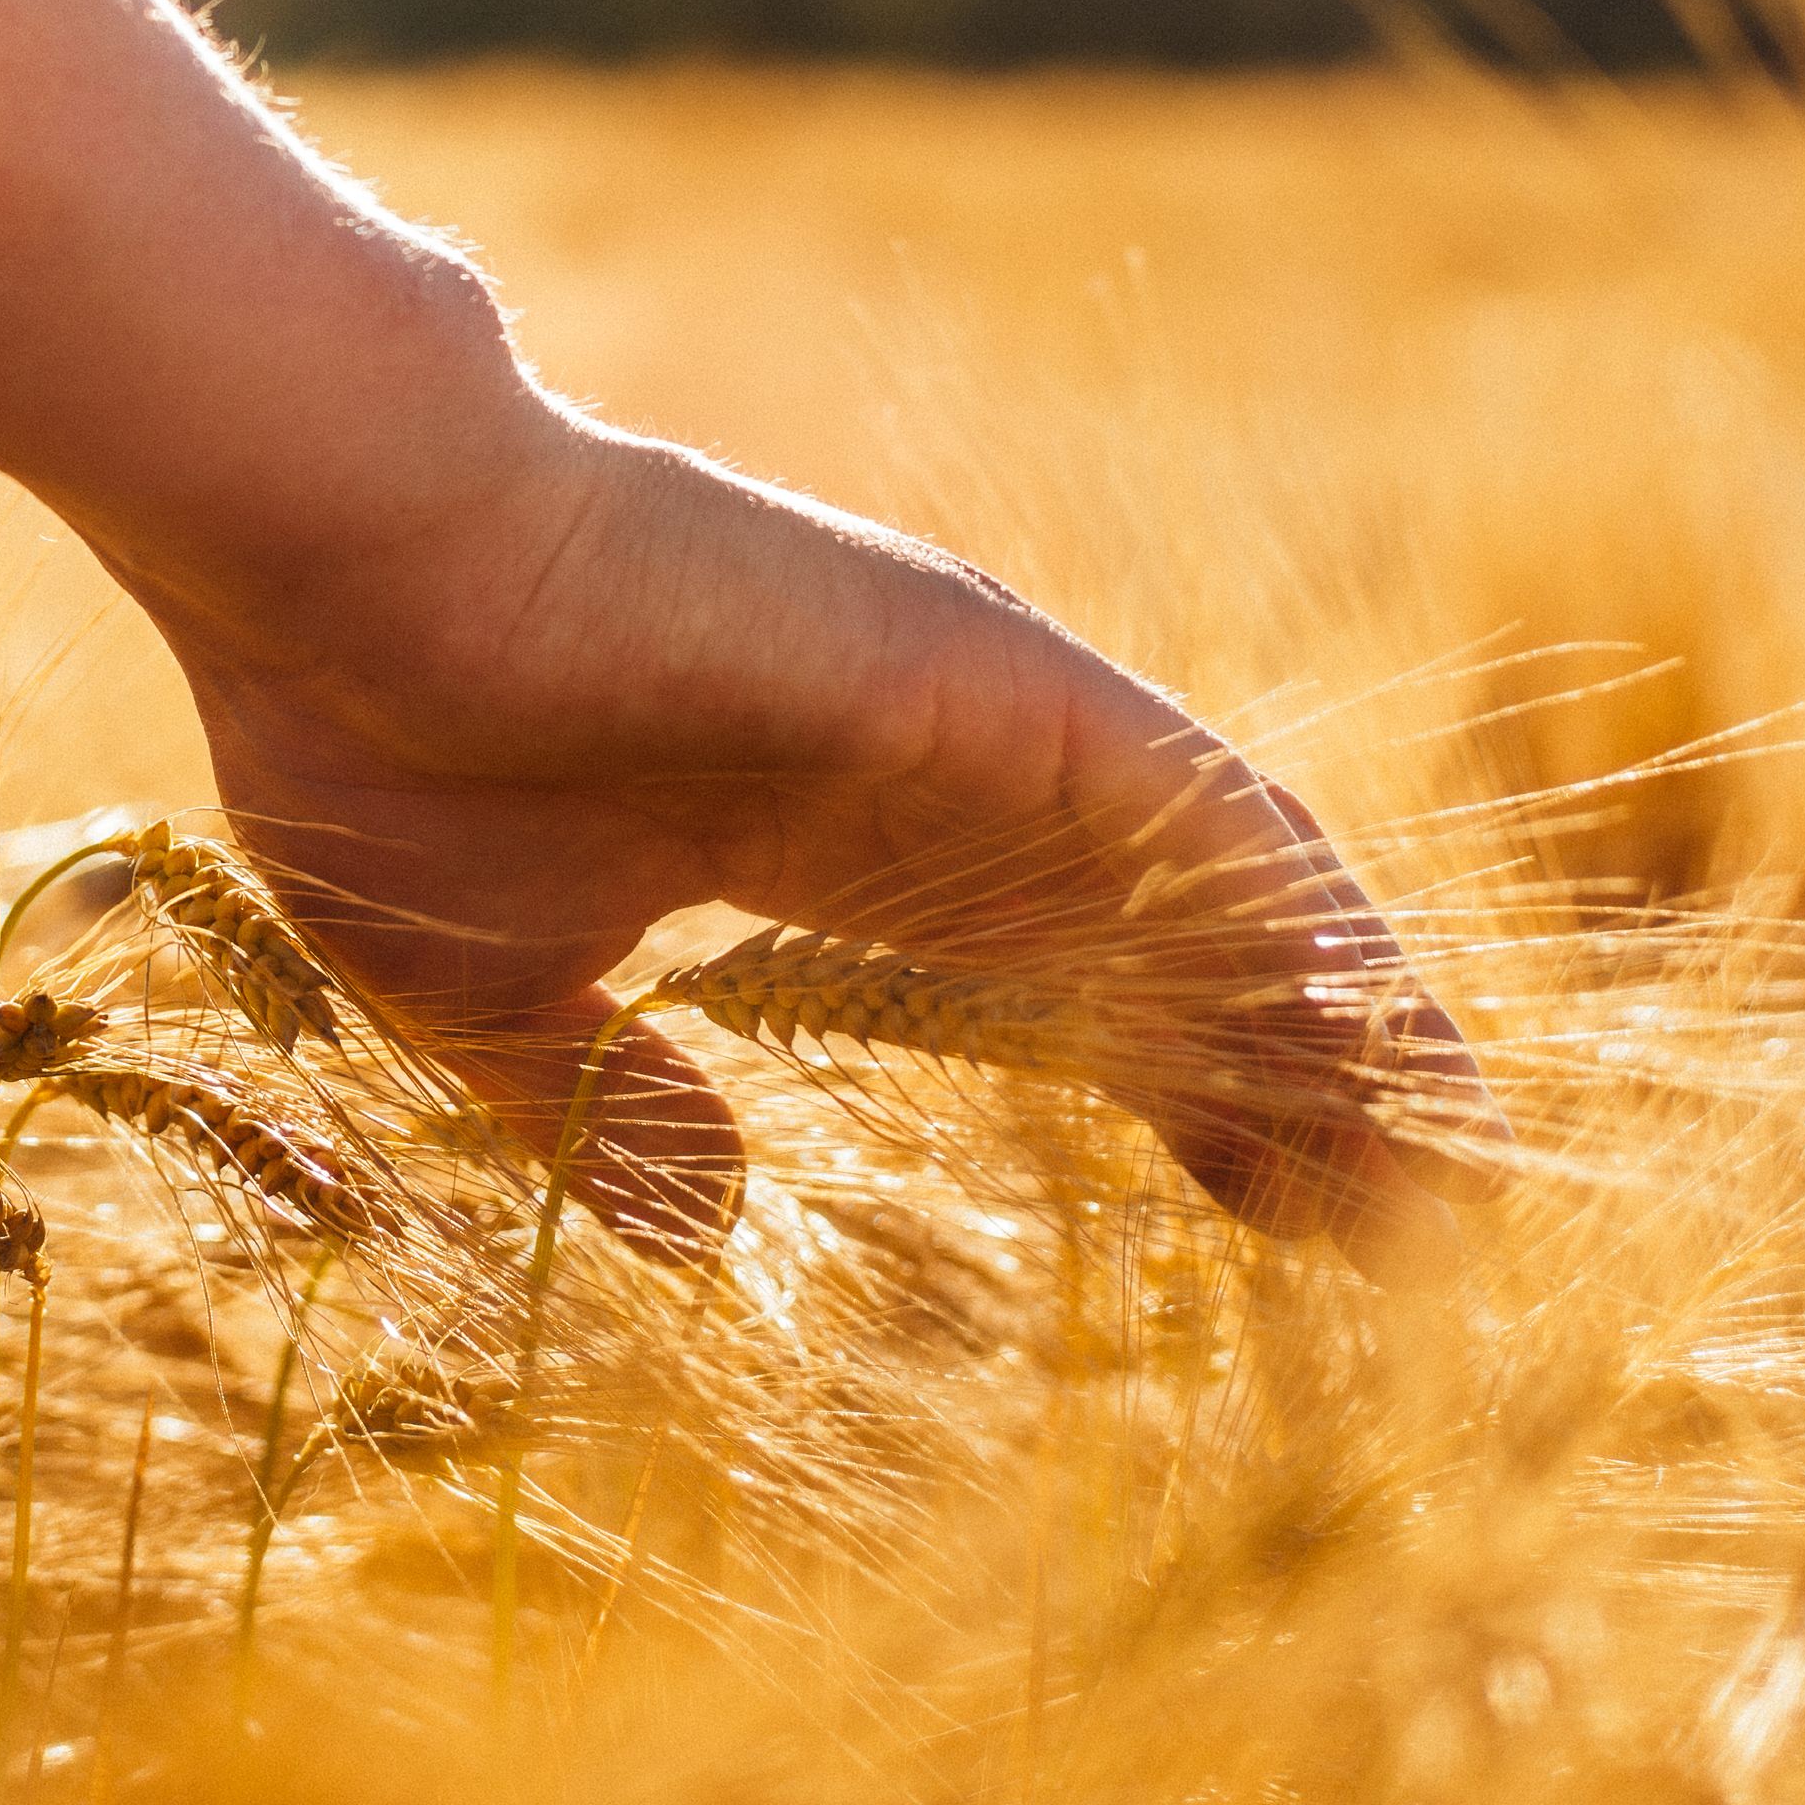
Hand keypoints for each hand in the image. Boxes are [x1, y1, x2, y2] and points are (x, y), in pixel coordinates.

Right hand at [123, 406, 1494, 1255]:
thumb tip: (710, 1231)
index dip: (1187, 1109)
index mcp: (835, 848)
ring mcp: (976, 716)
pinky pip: (1194, 808)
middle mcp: (941, 778)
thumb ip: (602, 1111)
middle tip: (1435, 1246)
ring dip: (1348, 1023)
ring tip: (1462, 1170)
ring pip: (1225, 884)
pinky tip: (1383, 1036)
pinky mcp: (987, 672)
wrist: (342, 558)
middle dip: (1312, 1092)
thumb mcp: (487, 995)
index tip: (1282, 1234)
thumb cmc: (373, 736)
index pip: (1070, 996)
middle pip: (1185, 953)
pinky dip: (1299, 921)